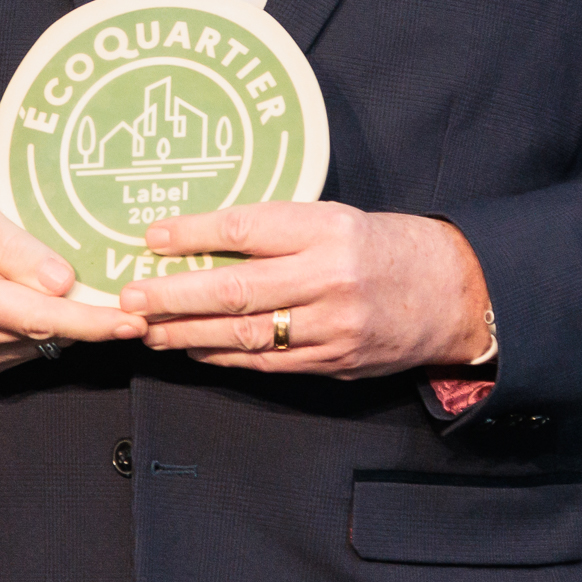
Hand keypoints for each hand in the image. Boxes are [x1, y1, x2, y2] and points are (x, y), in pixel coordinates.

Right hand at [0, 177, 146, 372]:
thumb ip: (13, 246)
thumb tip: (62, 282)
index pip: (39, 317)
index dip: (91, 322)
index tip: (132, 320)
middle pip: (48, 333)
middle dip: (98, 323)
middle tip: (147, 310)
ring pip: (45, 342)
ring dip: (79, 324)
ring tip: (112, 298)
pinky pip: (32, 344)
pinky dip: (57, 326)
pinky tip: (71, 304)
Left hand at [114, 202, 492, 377]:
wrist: (452, 293)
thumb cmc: (387, 247)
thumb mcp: (337, 219)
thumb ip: (280, 231)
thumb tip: (205, 241)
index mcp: (329, 229)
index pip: (247, 228)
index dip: (194, 233)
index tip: (153, 236)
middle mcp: (328, 277)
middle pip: (235, 288)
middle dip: (173, 295)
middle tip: (129, 298)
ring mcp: (331, 326)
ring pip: (244, 333)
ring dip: (187, 333)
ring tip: (148, 329)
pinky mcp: (333, 361)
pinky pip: (265, 362)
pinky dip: (222, 357)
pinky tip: (192, 349)